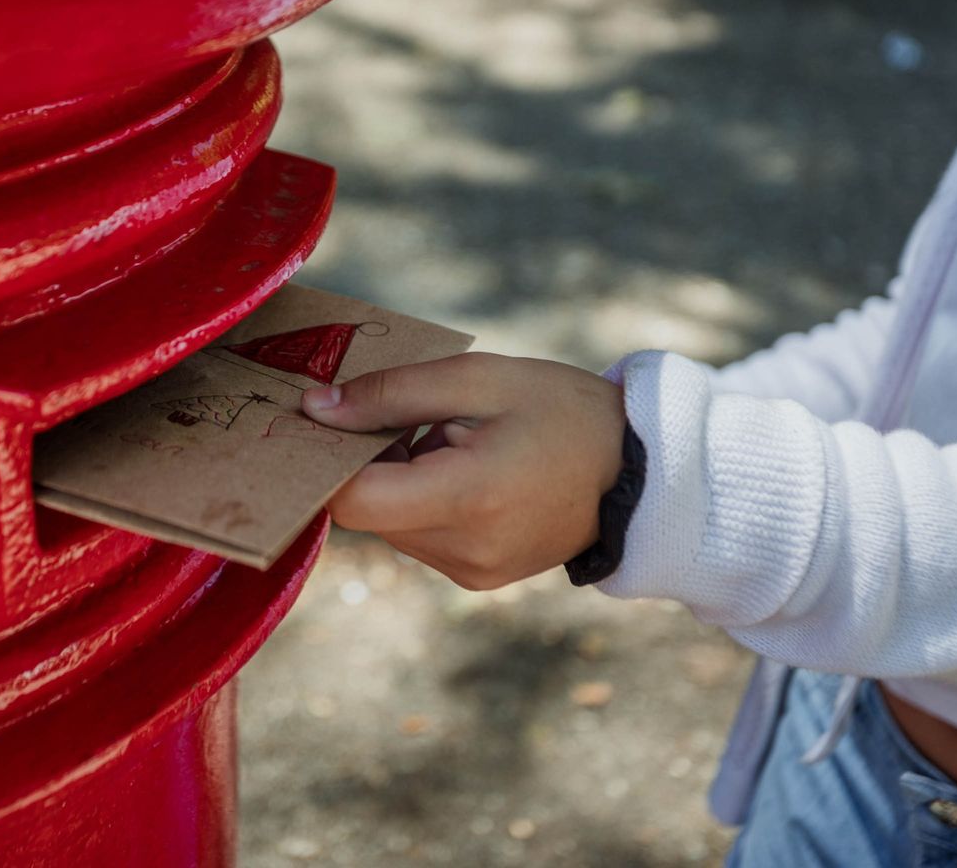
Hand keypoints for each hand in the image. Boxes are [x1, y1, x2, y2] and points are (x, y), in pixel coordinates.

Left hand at [301, 353, 625, 589]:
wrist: (643, 471)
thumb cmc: (562, 411)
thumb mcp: (478, 379)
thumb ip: (390, 393)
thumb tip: (313, 410)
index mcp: (466, 499)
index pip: (351, 500)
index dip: (330, 460)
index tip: (337, 419)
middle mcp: (463, 551)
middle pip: (368, 511)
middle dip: (372, 461)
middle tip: (417, 417)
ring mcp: (471, 573)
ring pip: (390, 525)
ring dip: (400, 481)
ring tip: (456, 443)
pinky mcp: (478, 578)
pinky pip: (420, 537)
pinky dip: (424, 501)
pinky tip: (469, 470)